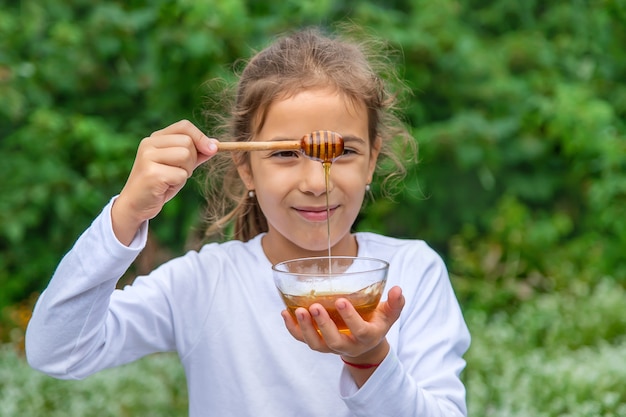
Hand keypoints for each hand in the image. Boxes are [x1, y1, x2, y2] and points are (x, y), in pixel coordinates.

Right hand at [112, 120, 217, 244]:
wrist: (136, 204)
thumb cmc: (160, 184)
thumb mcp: (179, 166)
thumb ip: (196, 154)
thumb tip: (215, 144)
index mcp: (155, 138)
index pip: (184, 126)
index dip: (201, 137)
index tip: (212, 149)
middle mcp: (149, 144)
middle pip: (188, 142)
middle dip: (192, 160)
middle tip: (179, 173)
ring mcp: (148, 157)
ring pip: (186, 156)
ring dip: (185, 172)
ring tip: (171, 179)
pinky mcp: (151, 173)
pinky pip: (181, 175)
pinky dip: (178, 184)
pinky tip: (165, 187)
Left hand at [281, 286, 404, 360]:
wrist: (364, 344)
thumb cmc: (375, 322)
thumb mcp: (388, 314)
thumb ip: (395, 303)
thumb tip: (398, 289)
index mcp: (367, 336)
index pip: (360, 331)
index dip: (350, 318)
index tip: (341, 300)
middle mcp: (348, 345)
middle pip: (334, 341)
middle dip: (323, 326)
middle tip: (315, 307)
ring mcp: (330, 346)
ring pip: (315, 344)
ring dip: (305, 329)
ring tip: (298, 310)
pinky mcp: (317, 343)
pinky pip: (302, 340)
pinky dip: (292, 329)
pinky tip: (285, 313)